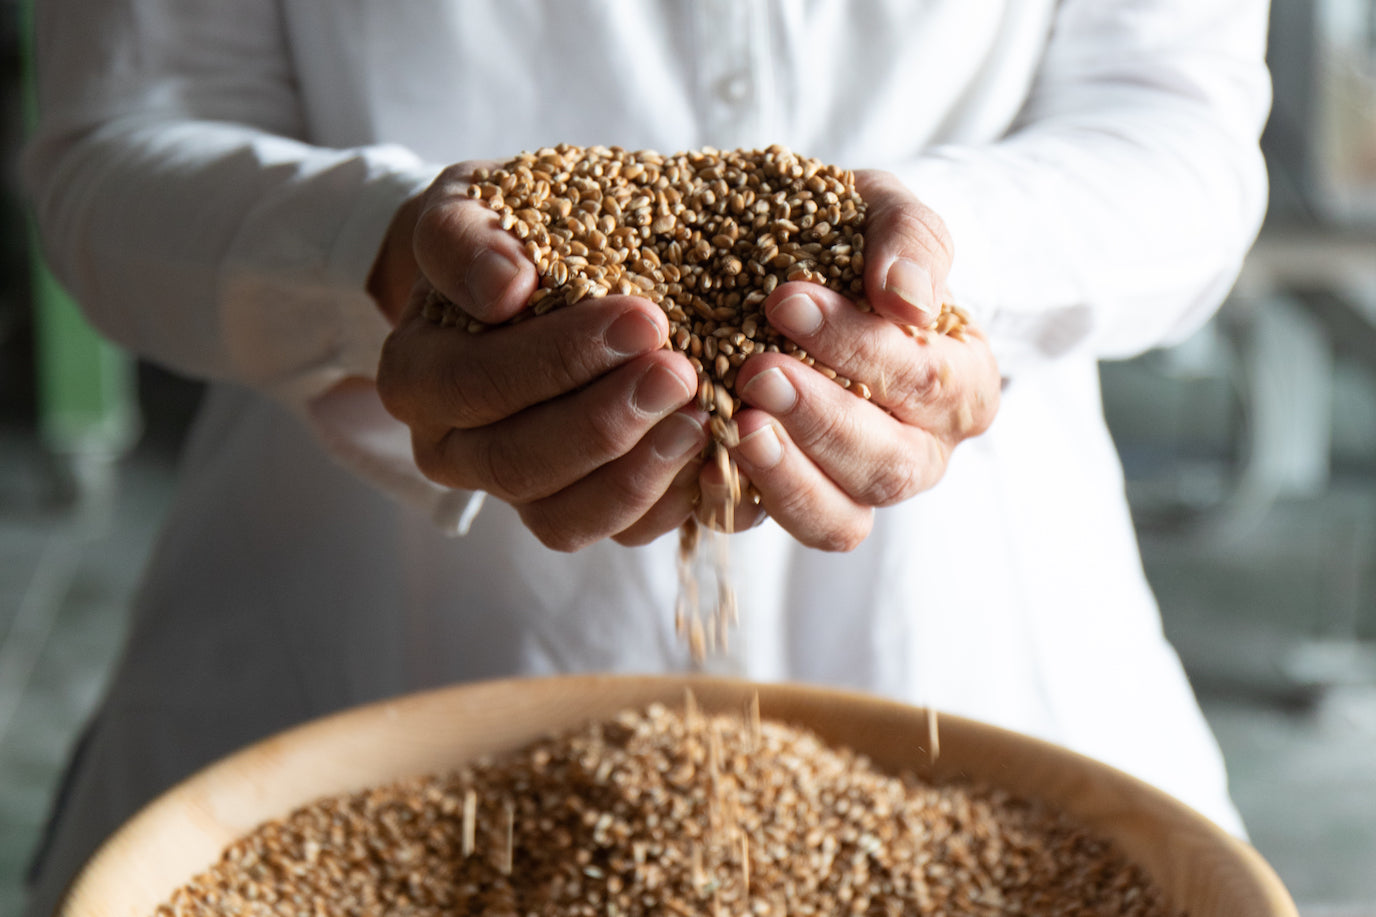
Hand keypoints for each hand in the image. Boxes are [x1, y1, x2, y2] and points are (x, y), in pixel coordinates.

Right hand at [373, 162, 709, 550]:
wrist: (524, 273)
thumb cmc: (498, 236)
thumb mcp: (467, 208)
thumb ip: (467, 240)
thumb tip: (506, 288)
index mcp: (416, 378)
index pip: (476, 385)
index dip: (558, 360)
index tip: (643, 319)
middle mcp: (453, 451)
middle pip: (516, 463)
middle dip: (604, 423)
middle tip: (680, 374)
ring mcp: (515, 492)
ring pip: (563, 520)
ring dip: (638, 474)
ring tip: (703, 419)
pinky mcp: (574, 513)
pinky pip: (616, 535)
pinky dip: (669, 504)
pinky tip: (714, 455)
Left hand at [700, 169, 1000, 549]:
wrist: (798, 268)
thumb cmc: (854, 242)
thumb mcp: (885, 213)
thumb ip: (910, 241)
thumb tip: (908, 298)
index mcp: (963, 386)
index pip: (927, 381)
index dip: (859, 347)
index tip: (786, 300)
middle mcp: (921, 453)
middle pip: (888, 466)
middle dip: (820, 420)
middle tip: (756, 372)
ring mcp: (857, 491)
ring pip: (840, 520)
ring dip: (787, 477)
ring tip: (737, 426)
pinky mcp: (796, 508)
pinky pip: (773, 530)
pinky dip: (740, 506)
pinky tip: (702, 466)